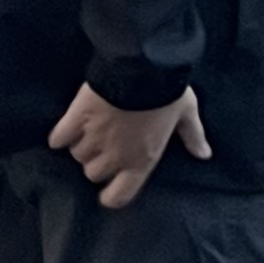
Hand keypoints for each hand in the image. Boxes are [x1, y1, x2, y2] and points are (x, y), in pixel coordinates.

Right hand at [48, 82, 211, 208]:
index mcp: (141, 160)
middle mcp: (115, 156)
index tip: (108, 191)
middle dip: (97, 162)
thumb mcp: (186, 114)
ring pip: (77, 155)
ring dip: (81, 146)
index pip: (119, 195)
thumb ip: (193, 136)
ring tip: (88, 132)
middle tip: (104, 146)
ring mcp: (93, 139)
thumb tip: (204, 154)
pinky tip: (64, 131)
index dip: (111, 196)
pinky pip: (59, 138)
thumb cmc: (167, 93)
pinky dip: (60, 136)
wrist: (141, 67)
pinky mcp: (75, 120)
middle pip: (93, 173)